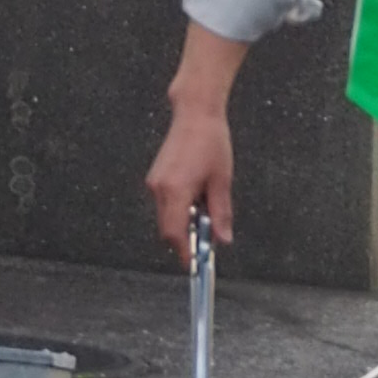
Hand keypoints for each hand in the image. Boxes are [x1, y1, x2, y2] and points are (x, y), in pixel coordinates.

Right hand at [149, 94, 234, 266]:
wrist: (195, 114)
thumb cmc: (210, 141)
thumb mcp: (222, 181)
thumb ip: (221, 213)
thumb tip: (222, 239)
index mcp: (175, 190)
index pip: (175, 234)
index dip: (184, 252)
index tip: (194, 263)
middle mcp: (159, 188)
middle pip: (168, 229)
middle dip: (186, 238)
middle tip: (208, 235)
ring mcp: (154, 182)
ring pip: (166, 217)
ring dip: (184, 221)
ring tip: (206, 205)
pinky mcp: (155, 178)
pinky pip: (165, 204)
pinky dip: (179, 209)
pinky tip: (196, 195)